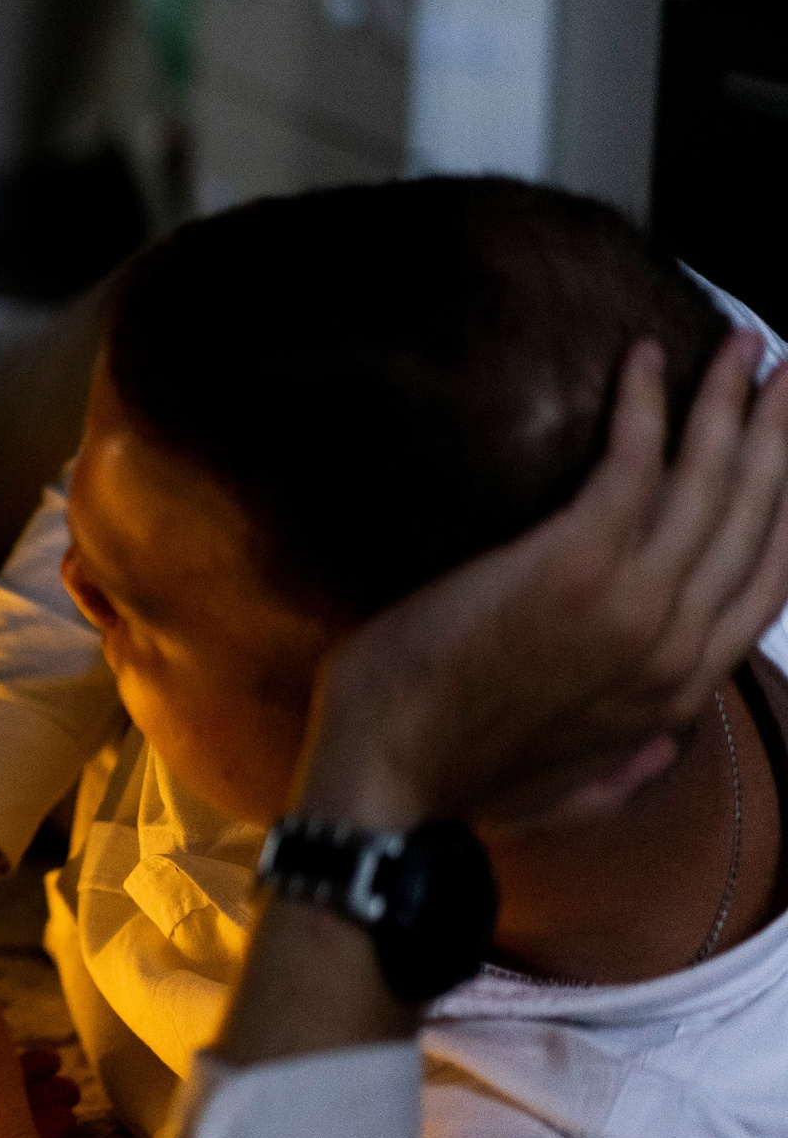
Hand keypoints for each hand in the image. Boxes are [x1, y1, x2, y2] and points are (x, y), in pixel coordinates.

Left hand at [298, 332, 787, 828]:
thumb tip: (660, 746)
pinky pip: (634, 464)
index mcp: (679, 694)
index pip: (769, 583)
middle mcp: (680, 646)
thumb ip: (626, 768)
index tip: (785, 452)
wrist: (389, 774)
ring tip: (746, 344)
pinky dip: (647, 406)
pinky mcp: (577, 565)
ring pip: (713, 482)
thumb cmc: (454, 778)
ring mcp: (637, 605)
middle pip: (758, 518)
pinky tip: (649, 359)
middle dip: (779, 434)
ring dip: (733, 403)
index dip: (786, 508)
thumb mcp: (567, 792)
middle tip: (784, 369)